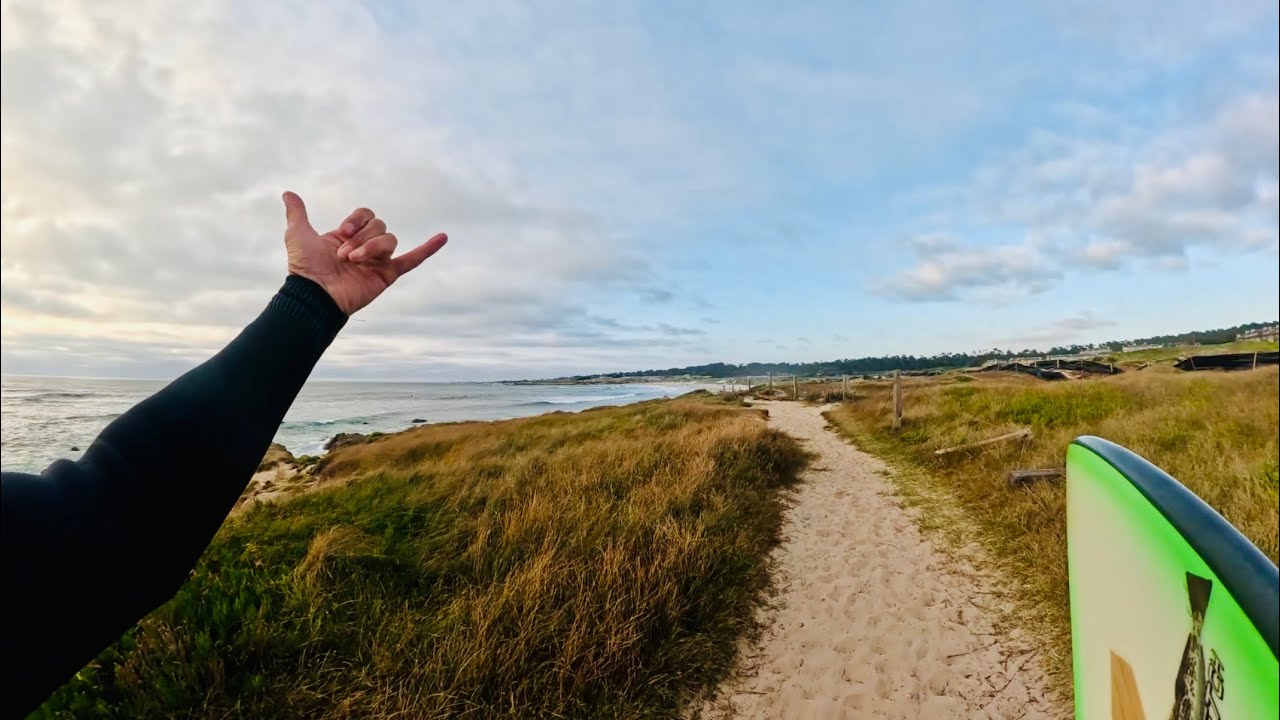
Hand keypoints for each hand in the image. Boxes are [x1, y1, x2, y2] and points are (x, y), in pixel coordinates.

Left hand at [281, 191, 447, 314]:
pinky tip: (443, 236)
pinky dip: (428, 248)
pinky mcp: (387, 275)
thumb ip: (298, 214)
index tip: (341, 233)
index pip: (366, 215)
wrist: (315, 293)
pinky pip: (412, 260)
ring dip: (372, 247)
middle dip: (362, 237)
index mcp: (349, 238)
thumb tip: (288, 194)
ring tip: (355, 261)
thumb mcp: (298, 234)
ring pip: (390, 239)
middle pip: (379, 226)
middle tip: (344, 255)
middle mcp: (366, 248)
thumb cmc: (305, 267)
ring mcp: (378, 262)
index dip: (356, 221)